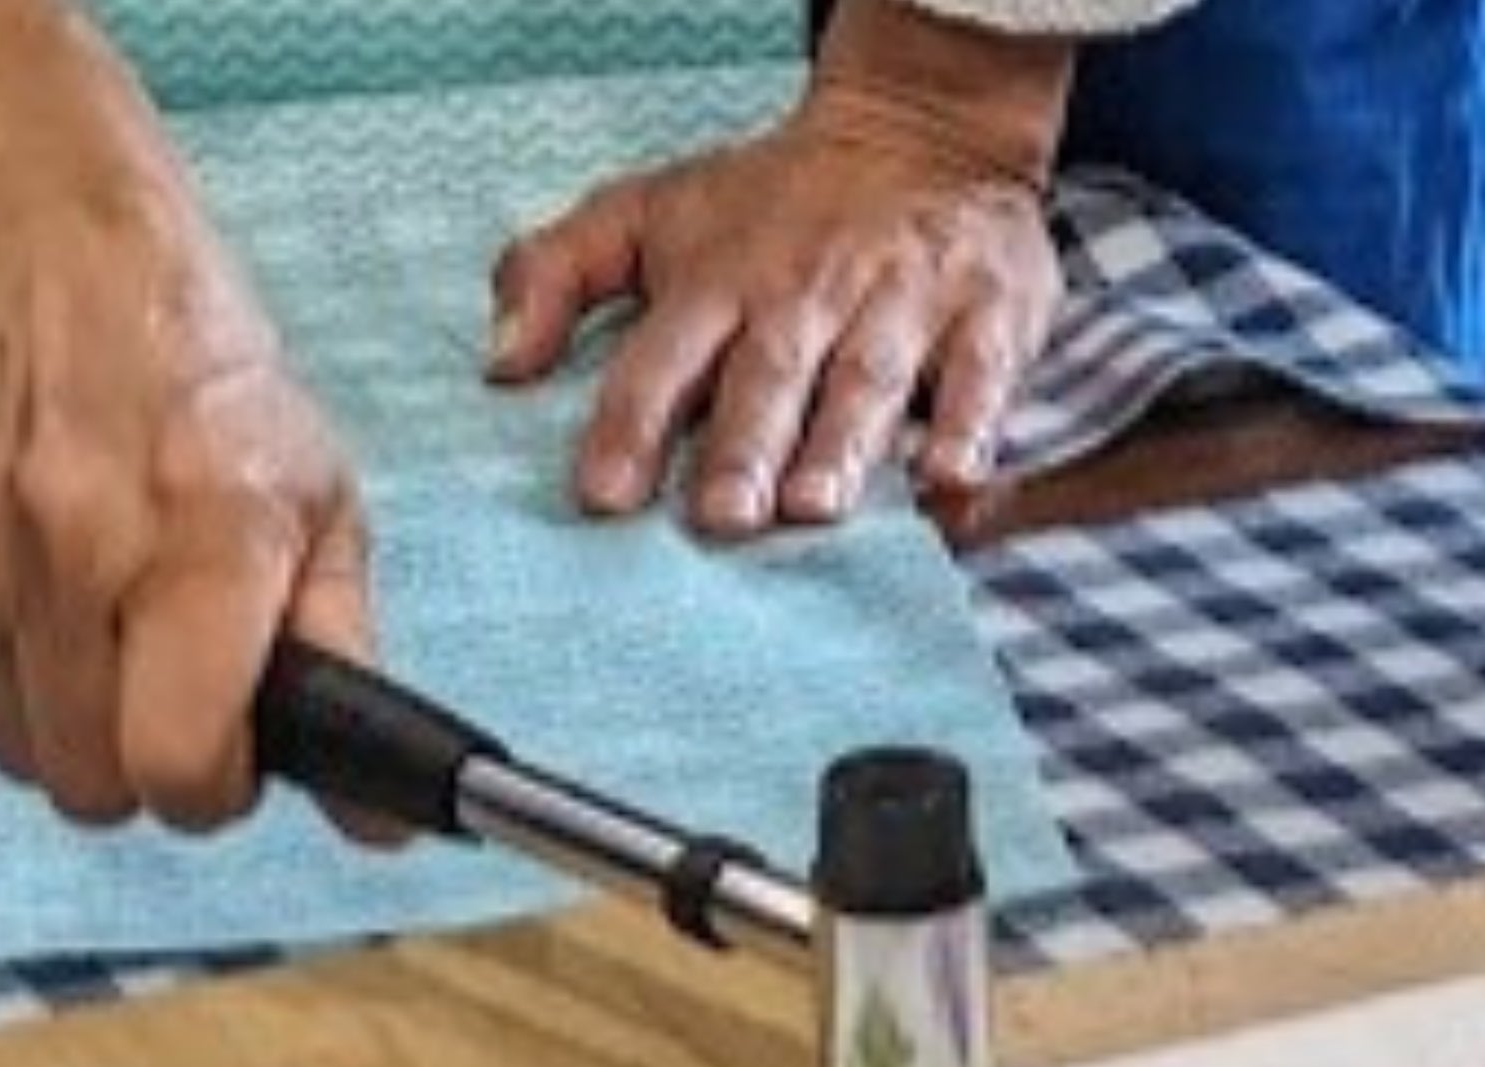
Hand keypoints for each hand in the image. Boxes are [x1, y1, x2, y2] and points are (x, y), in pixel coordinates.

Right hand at [0, 196, 386, 833]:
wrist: (49, 248)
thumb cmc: (199, 383)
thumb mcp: (317, 503)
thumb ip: (344, 662)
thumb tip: (380, 817)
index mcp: (201, 542)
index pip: (175, 767)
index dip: (206, 787)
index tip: (220, 753)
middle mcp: (72, 544)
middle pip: (85, 782)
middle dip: (132, 763)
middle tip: (157, 688)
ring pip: (5, 749)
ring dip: (55, 721)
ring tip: (92, 624)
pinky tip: (25, 603)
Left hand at [486, 4, 1069, 530]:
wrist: (920, 129)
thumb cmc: (767, 201)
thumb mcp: (645, 211)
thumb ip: (554, 274)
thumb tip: (497, 365)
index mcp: (718, 278)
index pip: (664, 354)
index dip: (632, 422)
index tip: (605, 494)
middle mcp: (806, 290)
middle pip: (771, 373)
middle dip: (744, 444)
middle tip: (723, 518)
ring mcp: (901, 299)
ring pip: (868, 376)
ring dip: (842, 443)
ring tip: (814, 509)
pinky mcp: (987, 311)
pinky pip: (982, 373)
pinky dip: (971, 425)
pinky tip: (950, 480)